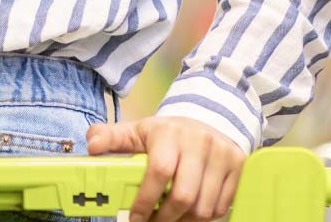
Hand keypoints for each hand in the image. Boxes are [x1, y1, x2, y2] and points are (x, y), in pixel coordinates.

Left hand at [86, 117, 245, 221]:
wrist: (207, 119)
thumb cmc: (167, 133)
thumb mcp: (137, 130)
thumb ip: (111, 137)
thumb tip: (92, 145)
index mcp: (169, 133)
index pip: (159, 172)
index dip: (146, 201)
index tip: (135, 219)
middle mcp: (199, 142)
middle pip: (183, 195)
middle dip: (165, 218)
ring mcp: (222, 154)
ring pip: (204, 206)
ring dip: (184, 220)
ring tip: (170, 219)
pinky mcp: (239, 166)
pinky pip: (222, 206)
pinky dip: (205, 217)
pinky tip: (190, 212)